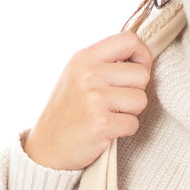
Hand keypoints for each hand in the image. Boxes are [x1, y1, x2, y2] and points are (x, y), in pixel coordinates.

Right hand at [23, 31, 152, 170]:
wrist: (47, 148)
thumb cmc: (68, 112)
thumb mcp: (77, 75)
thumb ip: (104, 63)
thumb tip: (142, 58)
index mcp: (84, 58)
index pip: (129, 40)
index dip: (142, 55)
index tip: (136, 70)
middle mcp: (88, 74)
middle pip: (142, 74)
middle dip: (136, 91)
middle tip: (116, 102)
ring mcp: (95, 98)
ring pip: (141, 99)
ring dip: (131, 112)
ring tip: (109, 115)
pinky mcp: (102, 123)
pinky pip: (134, 124)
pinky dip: (124, 131)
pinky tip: (106, 130)